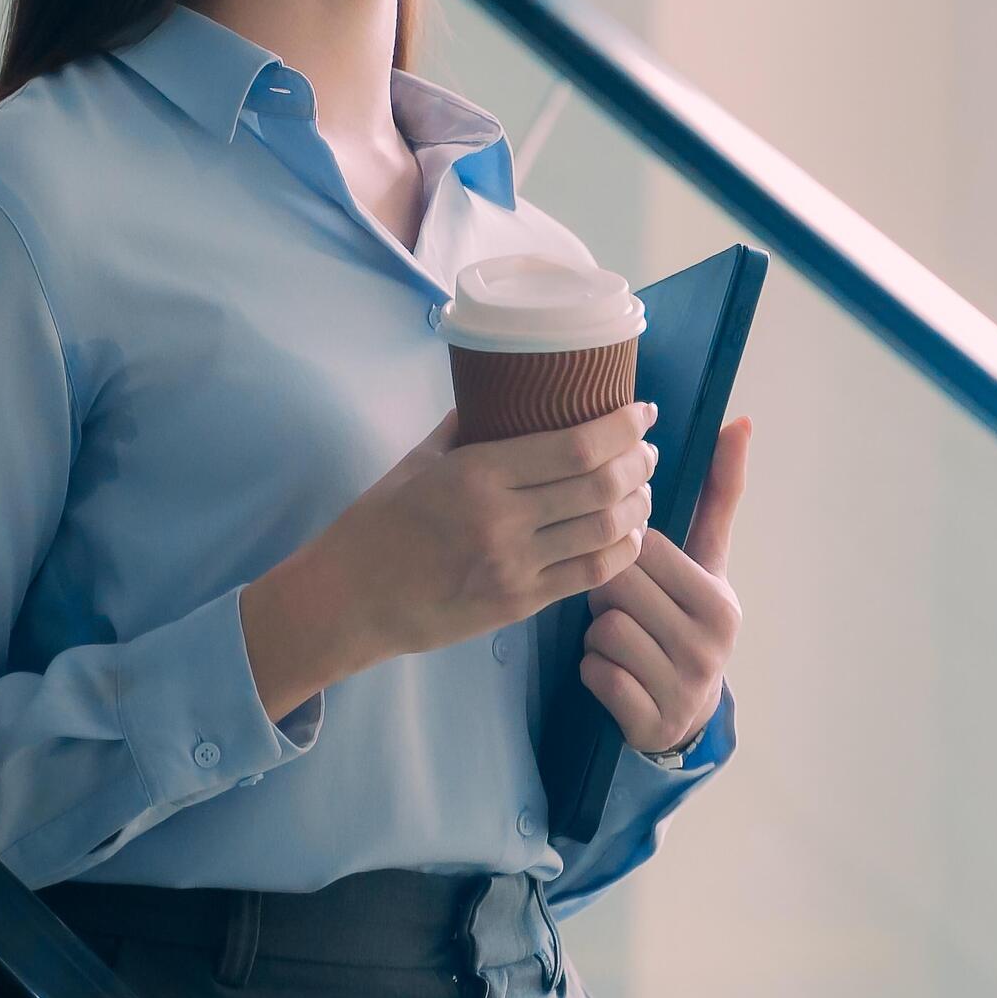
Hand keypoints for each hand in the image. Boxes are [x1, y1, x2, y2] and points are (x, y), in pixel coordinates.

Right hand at [241, 399, 658, 716]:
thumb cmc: (378, 525)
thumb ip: (467, 428)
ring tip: (643, 489)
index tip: (642, 412)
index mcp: (478, 473)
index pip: (576, 445)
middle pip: (602, 485)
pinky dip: (621, 551)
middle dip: (639, 462)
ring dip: (637, 506)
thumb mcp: (418, 461)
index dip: (622, 427)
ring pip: (606, 531)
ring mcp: (514, 566)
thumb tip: (505, 393)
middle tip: (647, 449)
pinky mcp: (519, 604)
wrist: (349, 600)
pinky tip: (628, 535)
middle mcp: (503, 519)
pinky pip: (590, 574)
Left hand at [578, 413, 750, 754]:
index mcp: (720, 600)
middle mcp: (710, 646)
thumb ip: (718, 494)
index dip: (625, 555)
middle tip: (623, 607)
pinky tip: (615, 673)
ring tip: (621, 639)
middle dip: (608, 593)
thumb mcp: (708, 561)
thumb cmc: (687, 617)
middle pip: (618, 587)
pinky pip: (594, 674)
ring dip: (598, 634)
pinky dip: (593, 671)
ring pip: (603, 631)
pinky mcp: (651, 721)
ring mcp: (682, 687)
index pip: (645, 549)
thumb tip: (740, 421)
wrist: (688, 712)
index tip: (638, 571)